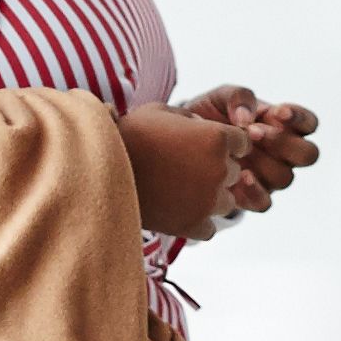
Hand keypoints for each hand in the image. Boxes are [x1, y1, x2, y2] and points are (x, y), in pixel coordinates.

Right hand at [121, 101, 250, 238]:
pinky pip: (209, 228)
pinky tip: (175, 210)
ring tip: (178, 191)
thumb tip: (203, 126)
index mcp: (216, 137)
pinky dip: (196, 222)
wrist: (99, 171)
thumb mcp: (161, 112)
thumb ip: (191, 118)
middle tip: (183, 168)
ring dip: (209, 198)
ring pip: (226, 202)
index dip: (223, 144)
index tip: (201, 146)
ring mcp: (208, 200)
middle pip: (233, 172)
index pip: (242, 143)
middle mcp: (219, 169)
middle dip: (215, 170)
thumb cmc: (128, 135)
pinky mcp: (193, 225)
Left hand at [188, 87, 320, 211]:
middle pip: (308, 154)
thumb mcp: (221, 97)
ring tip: (239, 151)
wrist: (182, 142)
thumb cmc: (210, 116)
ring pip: (286, 178)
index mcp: (283, 126)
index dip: (300, 118)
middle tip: (255, 132)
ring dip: (265, 163)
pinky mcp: (253, 197)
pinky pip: (265, 203)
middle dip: (284, 143)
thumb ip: (239, 97)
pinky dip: (254, 191)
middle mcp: (283, 154)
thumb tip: (246, 119)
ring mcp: (270, 177)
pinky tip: (239, 176)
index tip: (277, 111)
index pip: (309, 123)